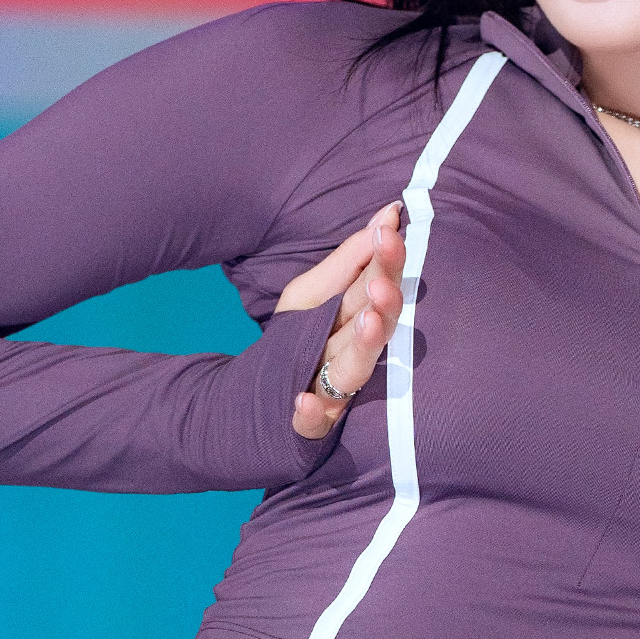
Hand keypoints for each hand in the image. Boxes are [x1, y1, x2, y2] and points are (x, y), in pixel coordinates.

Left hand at [278, 203, 405, 439]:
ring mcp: (332, 392)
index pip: (377, 287)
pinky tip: (303, 402)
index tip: (389, 229)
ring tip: (368, 321)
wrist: (250, 404)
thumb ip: (350, 258)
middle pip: (373, 327)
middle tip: (384, 281)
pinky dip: (310, 414)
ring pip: (353, 371)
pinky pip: (311, 423)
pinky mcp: (308, 426)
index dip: (386, 261)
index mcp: (356, 321)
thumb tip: (389, 212)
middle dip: (382, 304)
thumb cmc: (296, 341)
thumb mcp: (313, 293)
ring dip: (363, 348)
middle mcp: (351, 355)